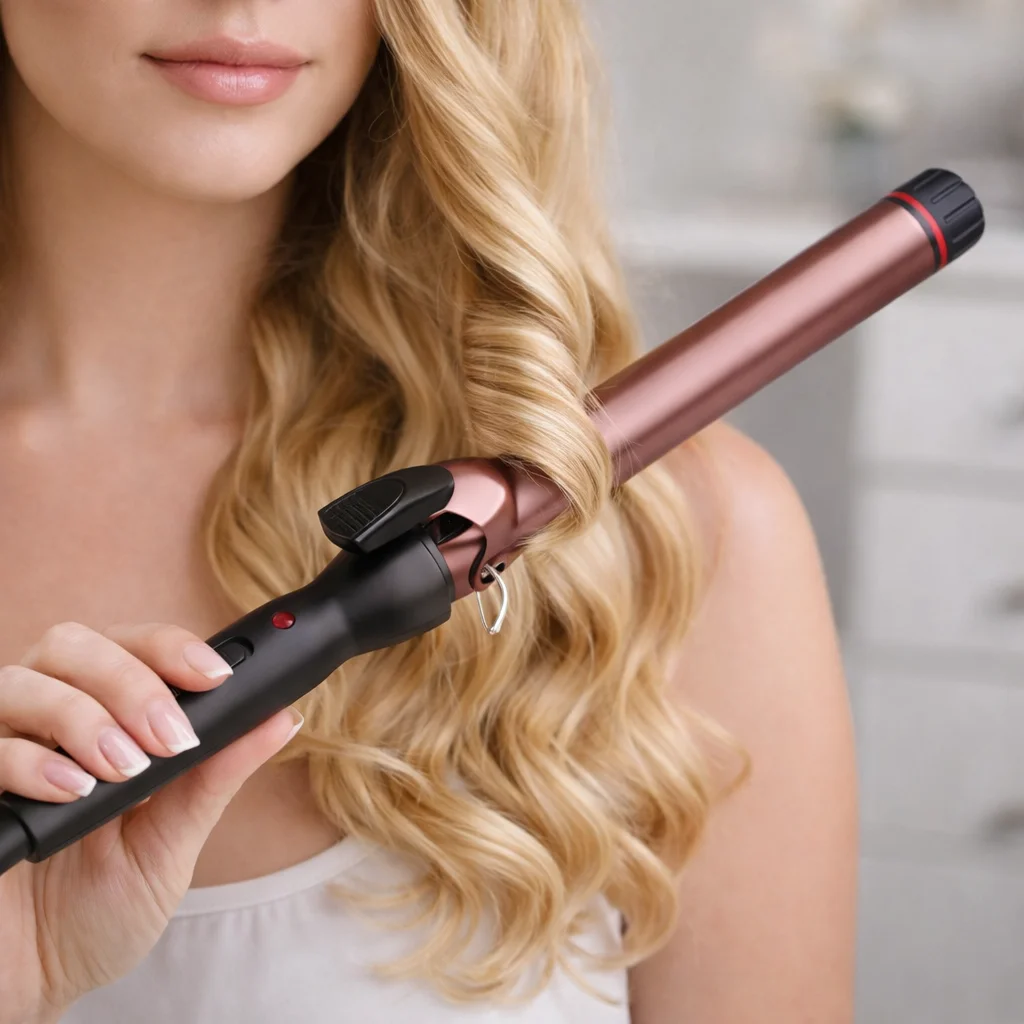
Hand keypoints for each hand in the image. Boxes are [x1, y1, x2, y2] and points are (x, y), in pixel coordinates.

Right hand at [0, 621, 302, 1022]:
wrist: (39, 980)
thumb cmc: (104, 906)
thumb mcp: (173, 839)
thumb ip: (217, 774)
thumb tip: (282, 717)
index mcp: (106, 715)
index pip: (133, 645)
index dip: (172, 648)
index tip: (215, 676)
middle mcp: (49, 718)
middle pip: (75, 644)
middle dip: (132, 681)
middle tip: (169, 738)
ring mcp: (4, 747)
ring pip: (24, 680)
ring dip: (85, 717)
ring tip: (123, 771)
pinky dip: (32, 761)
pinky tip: (72, 792)